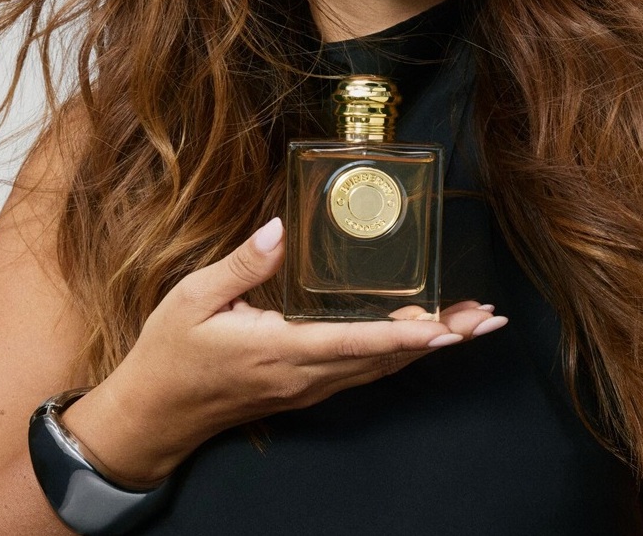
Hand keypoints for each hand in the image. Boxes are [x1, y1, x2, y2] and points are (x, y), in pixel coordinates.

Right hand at [62, 217, 504, 486]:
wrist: (154, 415)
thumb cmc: (171, 353)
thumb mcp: (195, 298)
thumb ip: (244, 264)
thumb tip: (282, 227)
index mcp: (282, 350)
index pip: (358, 342)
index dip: (407, 334)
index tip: (449, 326)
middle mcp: (307, 375)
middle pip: (387, 357)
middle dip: (442, 338)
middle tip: (488, 318)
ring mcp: (309, 386)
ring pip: (382, 367)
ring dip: (429, 345)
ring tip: (473, 324)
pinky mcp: (305, 387)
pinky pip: (365, 370)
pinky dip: (401, 352)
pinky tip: (421, 336)